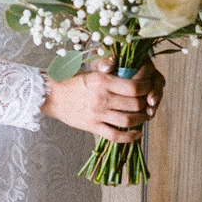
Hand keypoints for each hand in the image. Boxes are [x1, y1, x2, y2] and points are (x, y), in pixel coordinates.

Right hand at [40, 57, 164, 141]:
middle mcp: (102, 98)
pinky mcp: (93, 126)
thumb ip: (108, 67)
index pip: (134, 87)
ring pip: (128, 121)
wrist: (52, 96)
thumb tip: (123, 64)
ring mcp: (97, 114)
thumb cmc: (72, 82)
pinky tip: (136, 133)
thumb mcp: (91, 71)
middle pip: (135, 104)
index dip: (147, 88)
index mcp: (102, 81)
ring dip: (141, 120)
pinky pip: (115, 135)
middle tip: (149, 103)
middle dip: (146, 104)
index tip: (149, 88)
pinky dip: (130, 137)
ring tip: (145, 116)